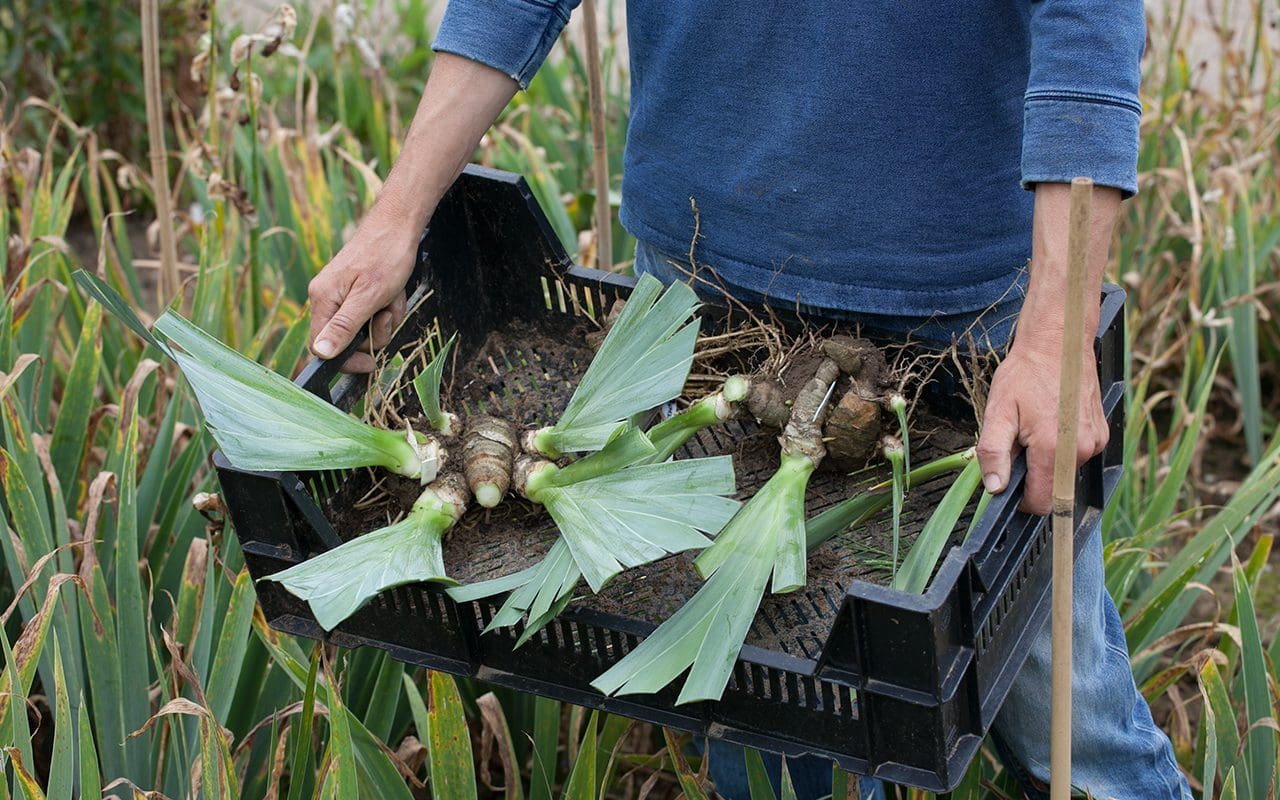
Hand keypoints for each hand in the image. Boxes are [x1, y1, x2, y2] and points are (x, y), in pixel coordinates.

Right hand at [307, 215, 415, 372]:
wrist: (399, 224)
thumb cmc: (385, 256)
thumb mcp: (368, 297)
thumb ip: (343, 327)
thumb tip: (320, 354)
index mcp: (322, 299)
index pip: (321, 348)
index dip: (347, 360)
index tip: (371, 362)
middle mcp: (327, 298)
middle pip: (347, 340)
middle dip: (375, 332)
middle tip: (387, 313)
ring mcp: (342, 294)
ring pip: (366, 327)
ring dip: (386, 317)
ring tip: (392, 296)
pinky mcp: (357, 290)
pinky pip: (373, 312)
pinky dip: (388, 306)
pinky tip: (395, 291)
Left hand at [976, 337, 1108, 515]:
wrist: (1058, 343)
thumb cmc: (1026, 374)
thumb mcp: (998, 411)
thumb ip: (993, 453)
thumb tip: (995, 488)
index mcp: (1054, 449)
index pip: (1042, 503)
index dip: (1020, 501)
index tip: (1008, 484)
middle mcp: (1081, 450)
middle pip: (1054, 489)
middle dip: (1032, 476)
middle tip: (1020, 443)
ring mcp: (1095, 443)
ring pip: (1065, 473)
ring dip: (1047, 461)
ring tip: (1035, 427)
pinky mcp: (1101, 434)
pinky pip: (1077, 457)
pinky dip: (1062, 449)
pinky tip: (1052, 422)